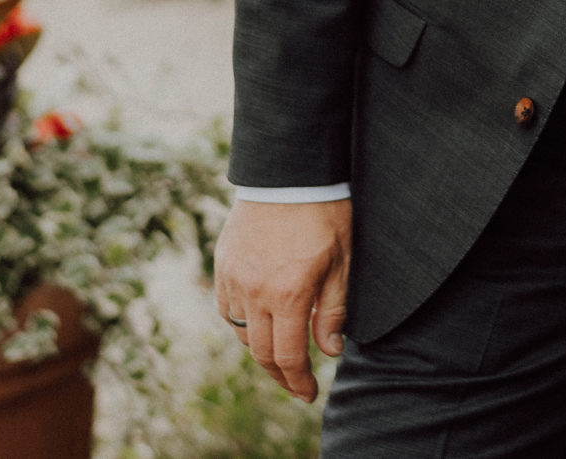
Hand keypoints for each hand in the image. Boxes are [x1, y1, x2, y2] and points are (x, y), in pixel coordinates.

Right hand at [214, 197, 351, 400]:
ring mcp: (234, 279)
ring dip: (261, 348)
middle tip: (296, 384)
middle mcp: (255, 293)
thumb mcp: (342, 261)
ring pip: (241, 333)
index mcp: (288, 294)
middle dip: (280, 375)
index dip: (298, 381)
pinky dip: (242, 322)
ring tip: (282, 350)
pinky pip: (227, 308)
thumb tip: (330, 351)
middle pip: (261, 352)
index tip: (308, 393)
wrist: (288, 171)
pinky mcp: (224, 265)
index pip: (289, 356)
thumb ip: (333, 310)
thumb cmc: (323, 213)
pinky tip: (260, 320)